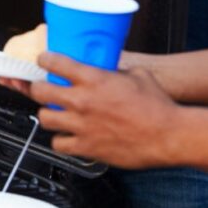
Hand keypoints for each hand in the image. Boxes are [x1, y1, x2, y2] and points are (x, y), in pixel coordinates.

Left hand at [26, 52, 182, 168]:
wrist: (169, 135)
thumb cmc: (158, 106)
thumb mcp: (137, 75)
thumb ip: (115, 71)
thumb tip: (108, 69)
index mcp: (94, 79)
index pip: (54, 62)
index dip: (44, 60)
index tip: (44, 61)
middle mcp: (83, 101)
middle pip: (40, 91)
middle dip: (38, 88)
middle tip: (43, 89)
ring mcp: (82, 125)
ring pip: (44, 118)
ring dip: (48, 114)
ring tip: (55, 114)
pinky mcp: (87, 147)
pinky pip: (58, 144)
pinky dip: (60, 140)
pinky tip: (67, 136)